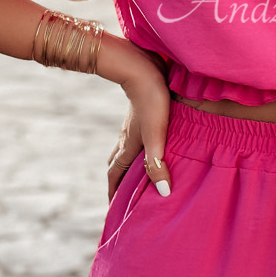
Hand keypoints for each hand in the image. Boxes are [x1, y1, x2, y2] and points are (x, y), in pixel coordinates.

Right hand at [101, 41, 172, 200]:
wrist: (142, 66)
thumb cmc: (152, 99)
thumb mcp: (157, 133)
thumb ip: (157, 162)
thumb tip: (162, 192)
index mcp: (129, 146)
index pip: (116, 175)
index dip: (115, 194)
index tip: (113, 210)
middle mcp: (127, 137)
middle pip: (116, 165)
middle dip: (116, 183)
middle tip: (120, 197)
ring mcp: (131, 124)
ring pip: (123, 150)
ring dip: (124, 165)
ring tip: (132, 174)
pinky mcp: (139, 113)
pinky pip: (132, 136)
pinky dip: (134, 148)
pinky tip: (145, 143)